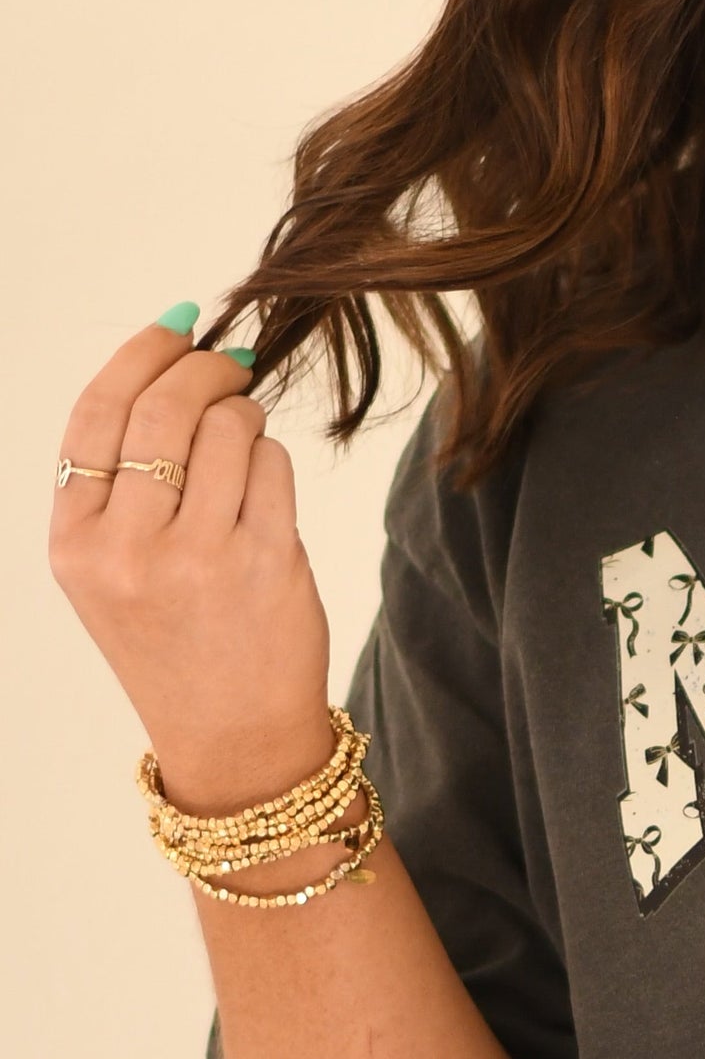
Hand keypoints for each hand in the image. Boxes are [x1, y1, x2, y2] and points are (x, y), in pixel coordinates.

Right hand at [51, 316, 335, 810]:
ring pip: (229, 429)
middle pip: (165, 408)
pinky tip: (264, 488)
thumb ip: (120, 477)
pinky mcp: (267, 562)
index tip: (177, 324)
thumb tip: (172, 353)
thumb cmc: (173, 637)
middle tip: (229, 364)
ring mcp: (199, 557)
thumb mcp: (108, 568)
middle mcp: (128, 549)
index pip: (97, 414)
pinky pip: (275, 465)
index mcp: (75, 542)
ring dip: (245, 415)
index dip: (141, 353)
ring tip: (244, 441)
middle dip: (205, 368)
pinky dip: (273, 460)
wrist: (231, 735)